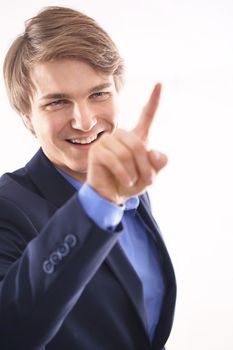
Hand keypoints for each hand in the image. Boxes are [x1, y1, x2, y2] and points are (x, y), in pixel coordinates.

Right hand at [87, 83, 167, 204]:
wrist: (111, 196)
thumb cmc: (131, 183)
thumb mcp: (149, 175)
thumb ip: (157, 164)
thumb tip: (155, 153)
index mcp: (136, 137)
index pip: (146, 116)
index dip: (154, 101)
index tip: (160, 84)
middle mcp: (121, 135)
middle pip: (139, 145)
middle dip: (145, 167)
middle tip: (145, 181)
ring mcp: (107, 140)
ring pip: (127, 153)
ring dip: (134, 172)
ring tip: (132, 181)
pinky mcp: (97, 150)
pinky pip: (116, 160)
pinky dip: (124, 174)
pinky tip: (125, 181)